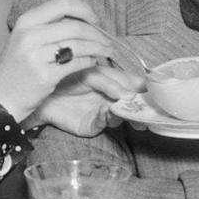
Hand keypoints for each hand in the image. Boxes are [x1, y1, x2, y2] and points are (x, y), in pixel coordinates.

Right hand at [0, 0, 113, 121]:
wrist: (1, 98)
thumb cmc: (17, 69)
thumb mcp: (25, 39)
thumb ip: (48, 26)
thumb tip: (83, 19)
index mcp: (26, 21)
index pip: (63, 4)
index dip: (84, 10)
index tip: (94, 20)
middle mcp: (30, 35)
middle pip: (75, 26)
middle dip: (96, 33)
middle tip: (107, 41)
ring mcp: (36, 56)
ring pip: (79, 45)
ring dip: (98, 48)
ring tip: (106, 52)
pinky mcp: (45, 76)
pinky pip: (77, 64)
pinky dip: (90, 62)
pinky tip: (92, 63)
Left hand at [26, 64, 144, 136]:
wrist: (42, 90)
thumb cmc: (66, 76)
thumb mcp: (90, 73)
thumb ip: (109, 81)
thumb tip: (129, 94)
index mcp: (114, 82)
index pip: (134, 85)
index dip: (145, 89)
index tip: (155, 92)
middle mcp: (111, 99)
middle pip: (132, 105)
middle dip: (141, 107)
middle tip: (148, 108)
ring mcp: (102, 113)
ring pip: (121, 115)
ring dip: (124, 112)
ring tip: (122, 106)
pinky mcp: (91, 125)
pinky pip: (103, 122)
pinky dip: (107, 117)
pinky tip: (106, 111)